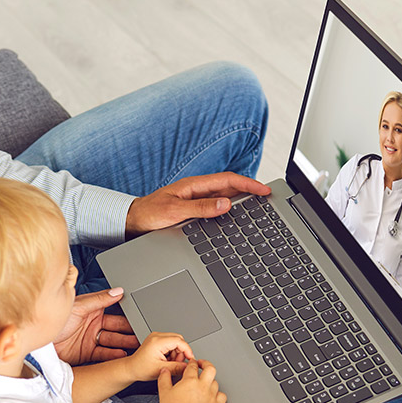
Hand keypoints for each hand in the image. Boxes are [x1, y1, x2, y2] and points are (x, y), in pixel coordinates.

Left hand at [53, 288, 139, 364]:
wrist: (40, 342)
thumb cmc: (53, 319)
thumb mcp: (78, 306)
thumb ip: (99, 299)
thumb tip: (117, 291)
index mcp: (92, 310)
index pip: (114, 311)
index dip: (126, 314)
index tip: (139, 316)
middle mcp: (93, 324)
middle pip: (116, 328)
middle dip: (129, 330)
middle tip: (142, 333)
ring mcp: (90, 339)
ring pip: (113, 341)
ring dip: (124, 343)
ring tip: (136, 345)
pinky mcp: (87, 353)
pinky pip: (104, 354)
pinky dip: (114, 355)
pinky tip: (122, 354)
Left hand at [125, 173, 271, 237]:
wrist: (132, 222)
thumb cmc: (149, 215)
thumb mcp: (174, 211)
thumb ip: (200, 208)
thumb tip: (225, 204)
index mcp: (194, 185)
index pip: (228, 180)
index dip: (249, 183)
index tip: (264, 190)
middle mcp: (198, 191)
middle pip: (231, 188)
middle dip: (251, 190)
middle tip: (269, 197)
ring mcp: (197, 200)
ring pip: (226, 198)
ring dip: (243, 201)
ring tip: (260, 207)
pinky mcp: (195, 210)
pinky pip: (218, 208)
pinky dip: (231, 211)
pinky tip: (238, 218)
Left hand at [126, 332, 193, 380]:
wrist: (131, 368)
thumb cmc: (141, 368)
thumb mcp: (161, 370)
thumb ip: (177, 367)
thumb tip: (188, 366)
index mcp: (157, 341)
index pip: (179, 341)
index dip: (187, 350)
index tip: (190, 358)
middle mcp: (157, 336)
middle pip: (178, 339)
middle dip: (181, 352)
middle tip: (176, 363)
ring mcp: (156, 337)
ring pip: (175, 341)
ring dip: (176, 353)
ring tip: (169, 362)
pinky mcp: (157, 340)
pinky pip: (170, 343)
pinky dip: (172, 352)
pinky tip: (166, 359)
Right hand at [156, 360, 225, 402]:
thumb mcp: (164, 391)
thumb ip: (164, 377)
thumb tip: (165, 370)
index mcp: (190, 380)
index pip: (193, 366)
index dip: (192, 363)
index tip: (192, 363)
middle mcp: (202, 387)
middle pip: (210, 368)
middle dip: (206, 364)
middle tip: (202, 365)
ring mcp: (210, 396)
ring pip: (215, 382)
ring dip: (210, 381)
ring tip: (204, 383)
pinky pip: (222, 396)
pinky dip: (219, 394)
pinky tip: (213, 395)